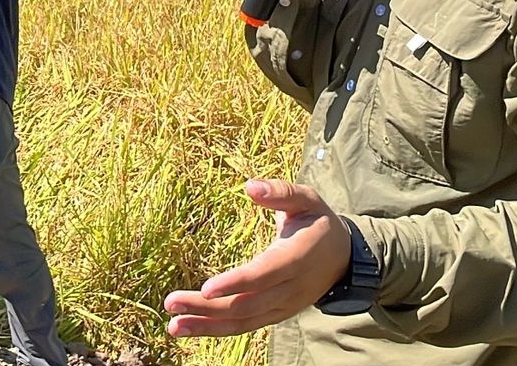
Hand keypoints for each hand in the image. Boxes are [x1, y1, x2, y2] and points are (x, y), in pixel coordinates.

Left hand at [164, 179, 350, 337]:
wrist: (344, 257)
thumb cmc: (318, 222)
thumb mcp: (307, 199)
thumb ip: (281, 192)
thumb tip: (250, 186)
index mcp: (296, 257)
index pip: (264, 274)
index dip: (236, 283)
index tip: (206, 288)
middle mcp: (290, 288)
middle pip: (246, 304)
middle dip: (208, 307)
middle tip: (171, 303)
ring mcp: (283, 306)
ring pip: (243, 322)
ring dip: (207, 325)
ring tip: (174, 326)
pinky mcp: (275, 314)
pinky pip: (245, 326)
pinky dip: (217, 329)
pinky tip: (190, 327)